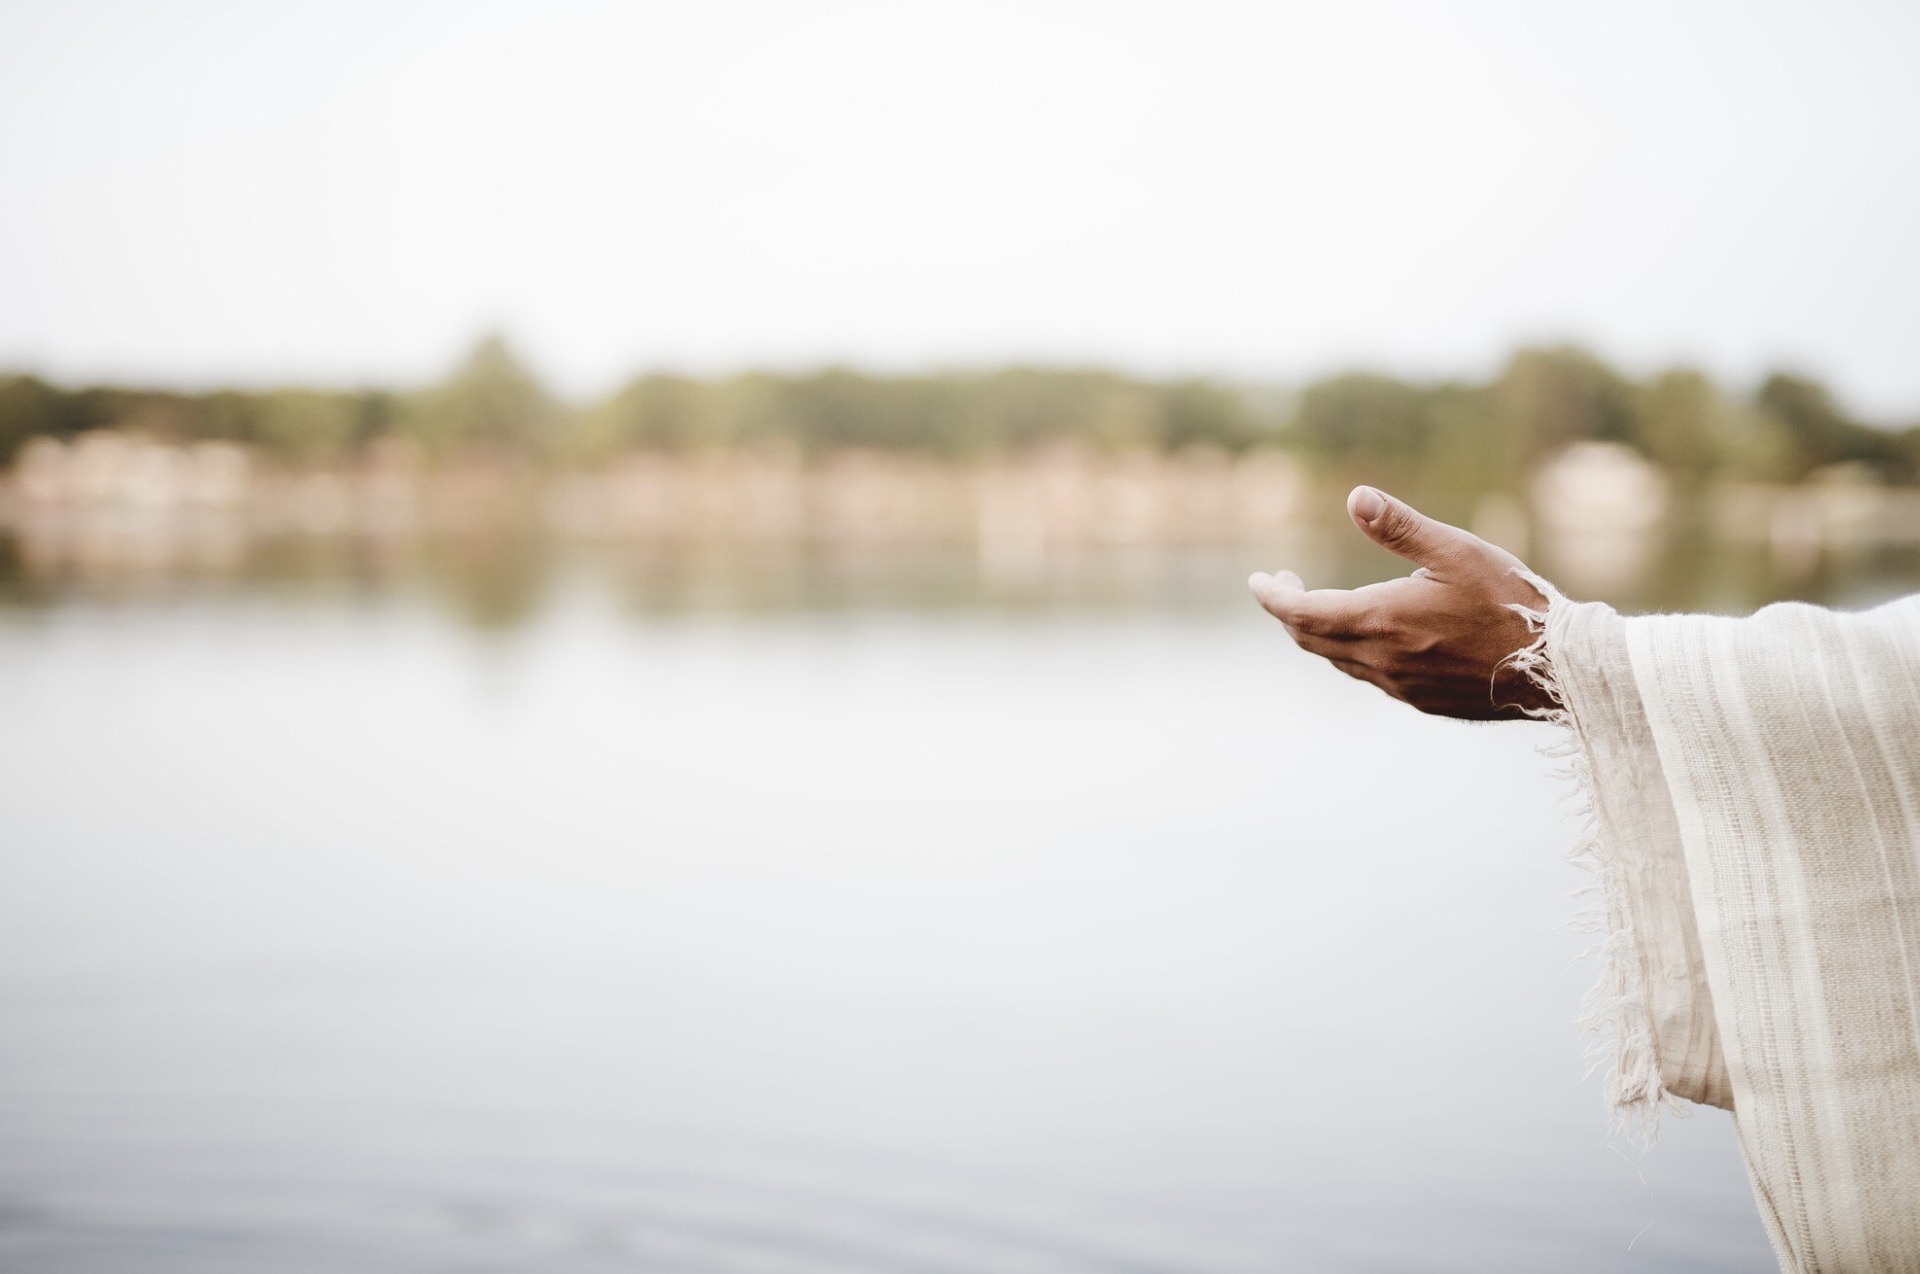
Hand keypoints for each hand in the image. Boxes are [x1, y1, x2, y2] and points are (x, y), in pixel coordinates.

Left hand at [1248, 486, 1552, 719]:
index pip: (1300, 614)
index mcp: (1381, 619)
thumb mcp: (1456, 551)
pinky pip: (1368, 676)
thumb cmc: (1511, 603)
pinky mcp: (1420, 700)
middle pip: (1311, 639)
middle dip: (1290, 611)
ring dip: (1319, 632)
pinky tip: (1369, 635)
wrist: (1557, 670)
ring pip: (1338, 660)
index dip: (1271, 598)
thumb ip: (1400, 527)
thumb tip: (1354, 496)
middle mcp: (1381, 660)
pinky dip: (1351, 652)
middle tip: (1285, 584)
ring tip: (1322, 603)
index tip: (1256, 581)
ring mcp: (1400, 686)